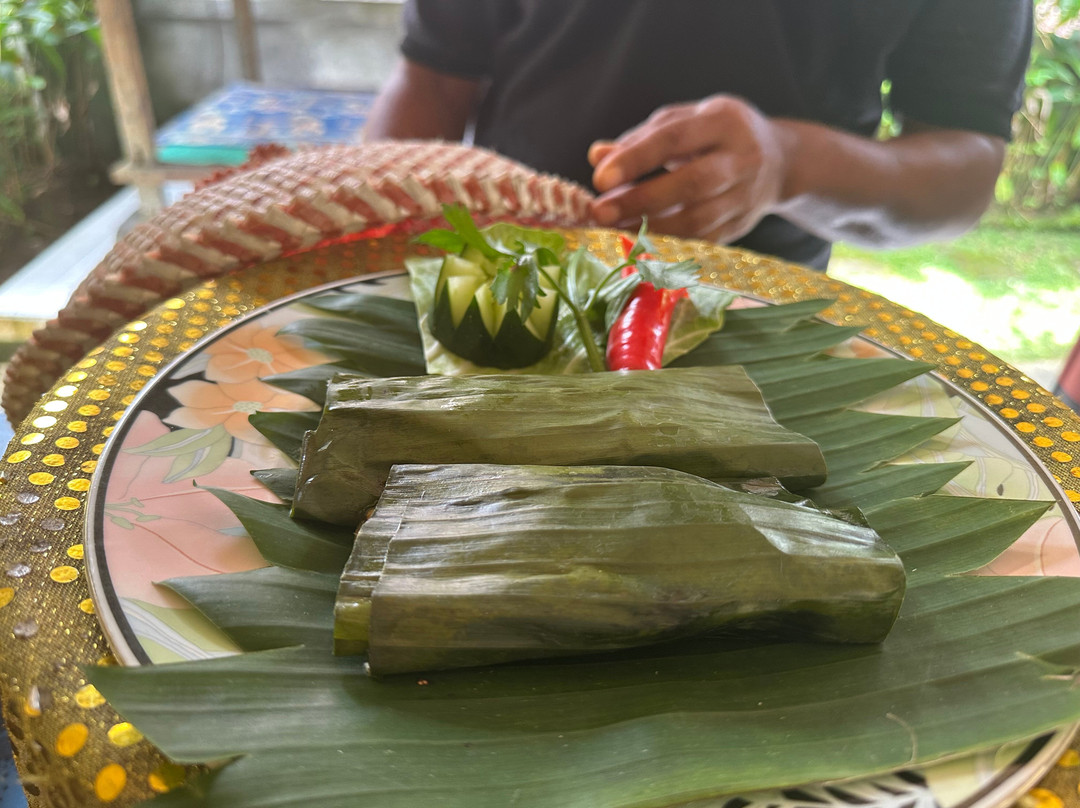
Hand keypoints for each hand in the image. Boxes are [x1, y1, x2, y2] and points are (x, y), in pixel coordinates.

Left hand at [589, 95, 791, 243]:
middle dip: (642, 200)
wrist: (780, 162)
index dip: (637, 158)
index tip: (600, 178)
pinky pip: (701, 241)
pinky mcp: (740, 227)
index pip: (675, 138)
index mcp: (723, 121)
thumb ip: (642, 138)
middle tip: (599, 211)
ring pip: (698, 220)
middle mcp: (741, 159)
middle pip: (692, 183)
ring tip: (612, 229)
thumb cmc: (716, 136)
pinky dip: (666, 245)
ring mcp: (745, 196)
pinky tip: (637, 242)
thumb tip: (597, 155)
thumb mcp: (686, 122)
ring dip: (650, 228)